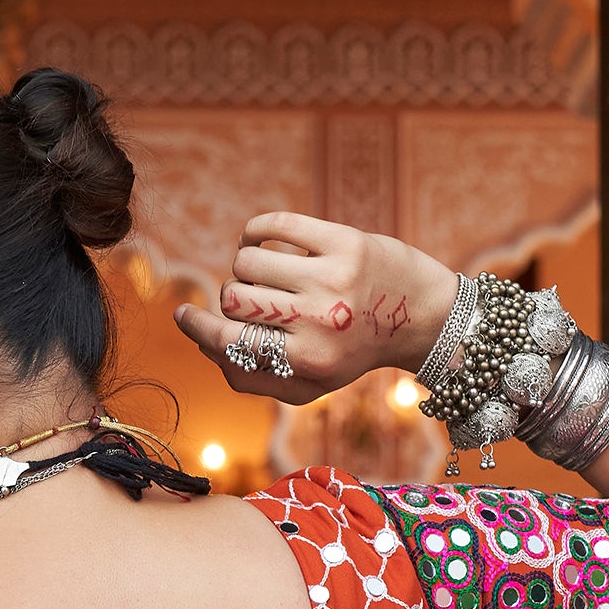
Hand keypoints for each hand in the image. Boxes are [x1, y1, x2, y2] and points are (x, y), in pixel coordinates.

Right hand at [174, 214, 457, 401]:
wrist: (425, 318)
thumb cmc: (355, 351)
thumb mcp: (312, 383)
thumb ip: (256, 377)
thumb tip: (203, 347)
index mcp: (308, 361)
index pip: (228, 343)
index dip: (197, 328)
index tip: (184, 315)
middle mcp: (320, 321)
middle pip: (234, 300)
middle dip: (233, 299)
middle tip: (256, 301)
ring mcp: (332, 278)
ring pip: (247, 261)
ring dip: (246, 266)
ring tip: (265, 272)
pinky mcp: (344, 241)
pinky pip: (273, 225)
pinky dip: (255, 231)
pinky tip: (259, 240)